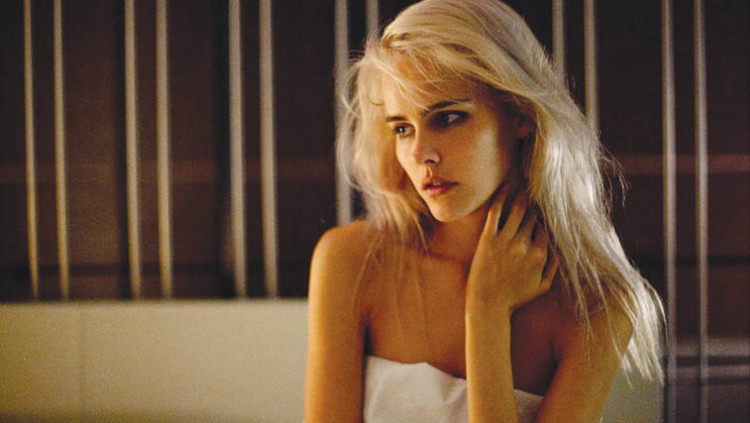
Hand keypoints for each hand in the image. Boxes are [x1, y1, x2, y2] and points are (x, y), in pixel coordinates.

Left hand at [466, 183, 558, 315]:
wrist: (488, 304)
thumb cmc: (514, 297)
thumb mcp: (542, 286)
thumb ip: (554, 266)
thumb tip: (560, 247)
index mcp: (540, 255)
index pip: (546, 228)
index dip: (545, 218)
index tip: (545, 208)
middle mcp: (524, 246)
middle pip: (533, 217)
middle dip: (536, 203)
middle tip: (536, 190)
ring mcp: (505, 241)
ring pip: (518, 210)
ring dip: (522, 195)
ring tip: (524, 185)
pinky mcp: (488, 238)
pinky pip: (497, 211)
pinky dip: (503, 196)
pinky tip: (507, 187)